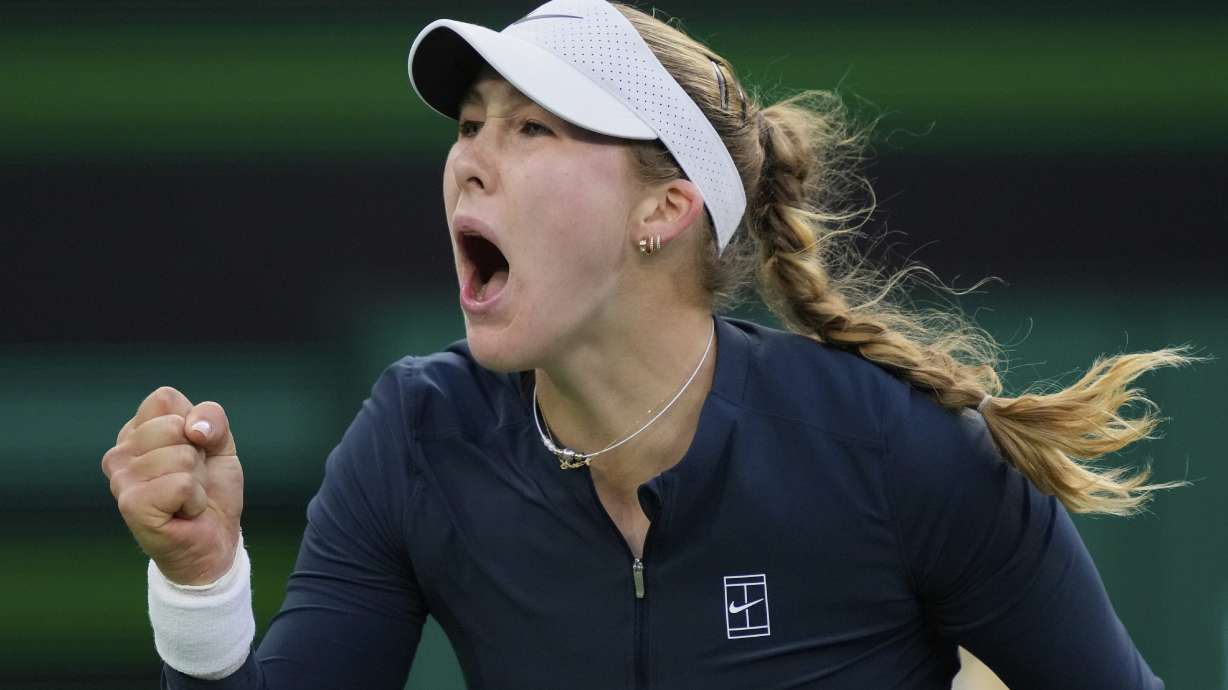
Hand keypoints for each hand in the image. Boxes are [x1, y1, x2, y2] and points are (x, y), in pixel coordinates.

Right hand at [102, 386, 243, 585]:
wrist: (214, 541)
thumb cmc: (210, 490)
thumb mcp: (220, 444)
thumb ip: (212, 419)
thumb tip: (193, 428)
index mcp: (135, 432)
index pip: (165, 398)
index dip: (194, 422)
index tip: (195, 450)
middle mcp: (119, 454)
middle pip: (174, 425)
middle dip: (198, 453)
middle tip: (191, 479)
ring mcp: (121, 479)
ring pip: (181, 455)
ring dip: (198, 480)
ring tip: (186, 497)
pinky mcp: (132, 504)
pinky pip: (182, 483)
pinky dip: (196, 499)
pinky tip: (183, 512)